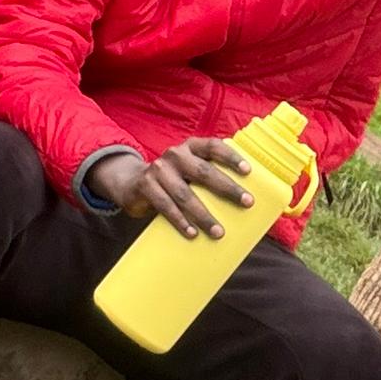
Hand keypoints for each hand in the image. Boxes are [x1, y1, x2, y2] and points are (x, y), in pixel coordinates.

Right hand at [86, 138, 254, 239]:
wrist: (132, 182)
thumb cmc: (174, 179)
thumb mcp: (189, 170)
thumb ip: (208, 174)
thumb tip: (241, 198)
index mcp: (191, 147)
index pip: (214, 146)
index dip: (231, 157)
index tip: (248, 171)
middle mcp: (176, 154)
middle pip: (204, 172)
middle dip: (227, 188)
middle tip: (247, 203)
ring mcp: (159, 169)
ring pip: (185, 194)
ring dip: (203, 215)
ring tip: (218, 232)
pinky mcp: (146, 185)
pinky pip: (165, 205)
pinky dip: (180, 221)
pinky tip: (192, 233)